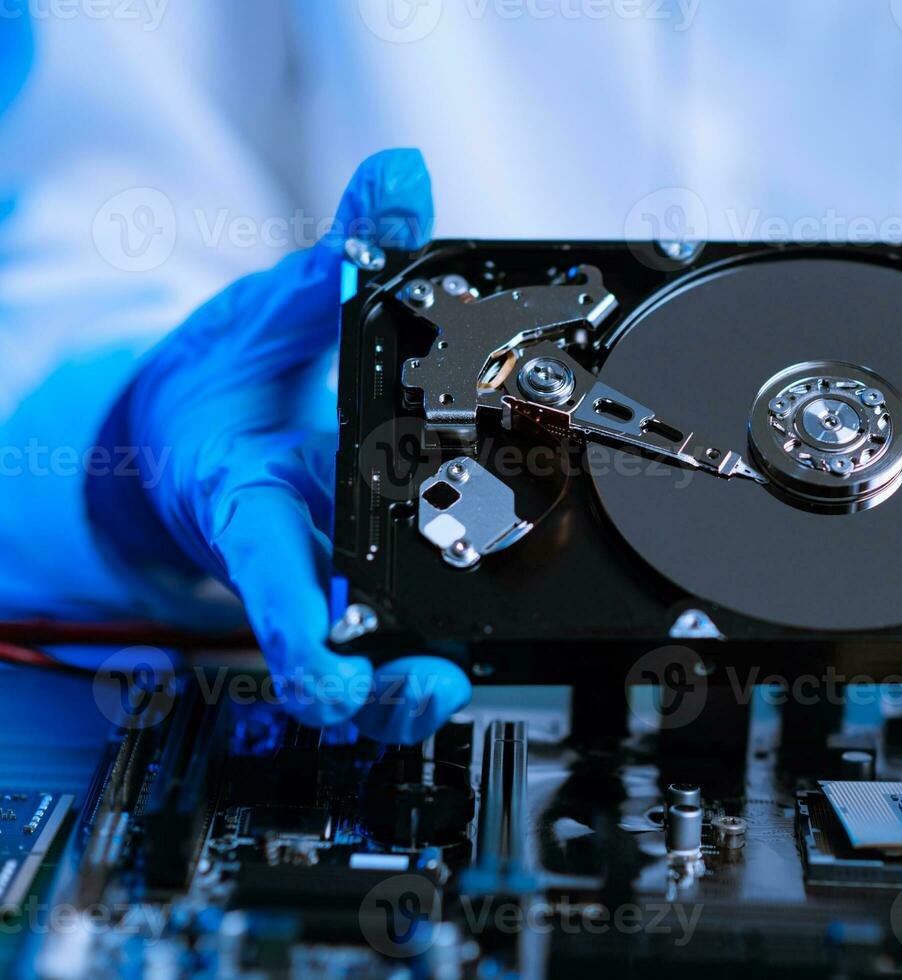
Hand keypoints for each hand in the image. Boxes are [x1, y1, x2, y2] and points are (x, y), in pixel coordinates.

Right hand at [89, 149, 469, 742]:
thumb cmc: (221, 382)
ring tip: (446, 686)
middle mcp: (289, 560)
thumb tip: (403, 177)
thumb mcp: (276, 309)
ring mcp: (322, 584)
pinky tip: (461, 653)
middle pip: (325, 653)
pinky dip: (419, 654)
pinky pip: (383, 639)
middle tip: (430, 681)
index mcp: (251, 504)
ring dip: (401, 694)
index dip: (303, 639)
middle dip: (375, 686)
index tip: (337, 673)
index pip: (270, 583)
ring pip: (356, 670)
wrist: (187, 429)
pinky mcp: (354, 586)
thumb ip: (343, 253)